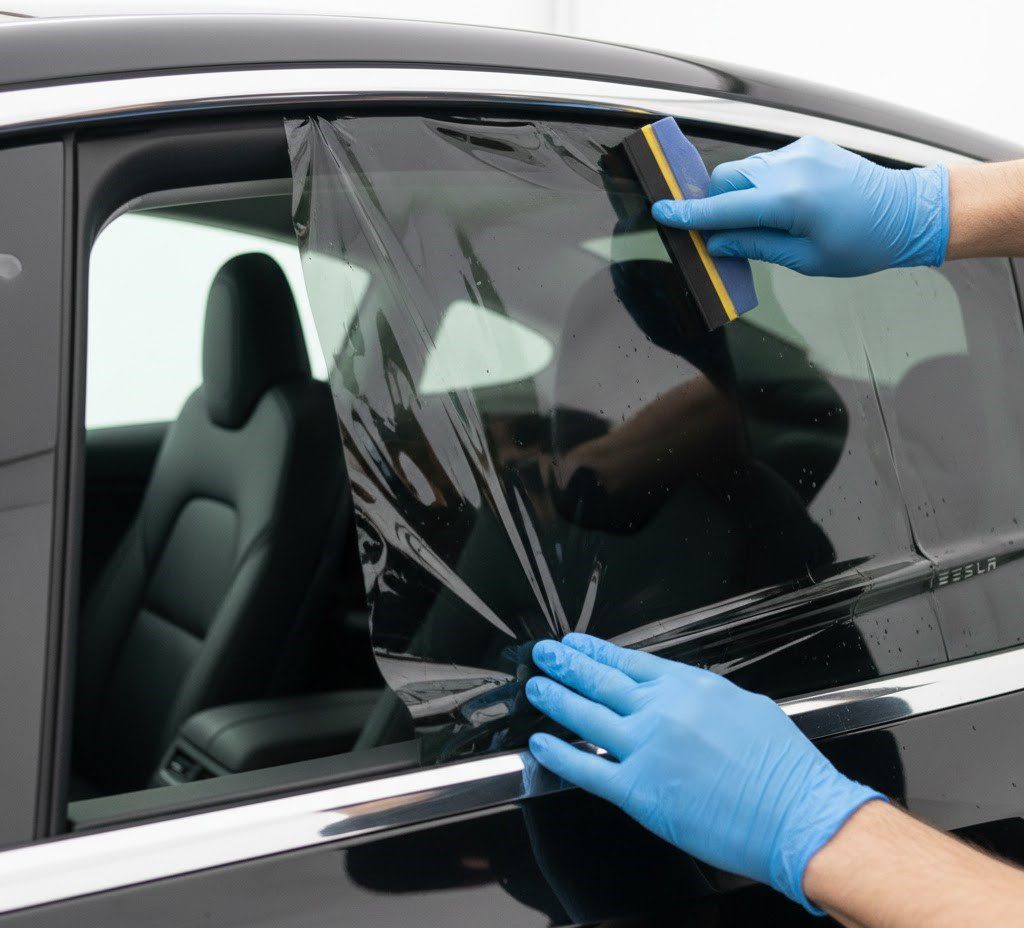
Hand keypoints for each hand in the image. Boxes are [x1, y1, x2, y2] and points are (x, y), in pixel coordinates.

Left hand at [525, 633, 883, 912]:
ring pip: (586, 715)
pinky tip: (541, 745)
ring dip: (555, 698)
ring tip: (536, 686)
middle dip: (566, 664)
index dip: (596, 651)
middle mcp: (663, 711)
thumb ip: (704, 699)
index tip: (576, 644)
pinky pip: (587, 767)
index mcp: (691, 687)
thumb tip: (681, 697)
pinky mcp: (639, 790)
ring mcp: (647, 748)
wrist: (797, 815)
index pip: (629, 661)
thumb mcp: (746, 708)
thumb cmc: (783, 769)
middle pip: (600, 680)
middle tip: (543, 653)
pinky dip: (559, 754)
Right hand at [651, 136, 948, 276]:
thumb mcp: (806, 259)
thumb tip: (717, 243)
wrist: (909, 212)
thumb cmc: (865, 242)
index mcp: (791, 200)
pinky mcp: (807, 147)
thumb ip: (755, 246)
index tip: (662, 214)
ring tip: (759, 224)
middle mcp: (792, 167)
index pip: (725, 207)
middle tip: (718, 233)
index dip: (690, 215)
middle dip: (715, 204)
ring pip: (744, 170)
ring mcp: (800, 152)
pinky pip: (766, 165)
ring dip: (739, 195)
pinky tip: (780, 207)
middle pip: (726, 179)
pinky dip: (760, 186)